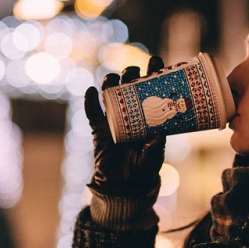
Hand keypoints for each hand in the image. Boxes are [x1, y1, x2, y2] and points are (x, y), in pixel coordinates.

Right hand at [84, 56, 165, 196]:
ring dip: (110, 82)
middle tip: (134, 72)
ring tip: (113, 79)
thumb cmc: (143, 169)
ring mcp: (113, 119)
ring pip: (110, 94)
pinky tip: (91, 92)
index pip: (151, 90)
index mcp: (148, 115)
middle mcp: (130, 113)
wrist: (123, 185)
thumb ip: (155, 148)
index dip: (153, 73)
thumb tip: (159, 135)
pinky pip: (92, 113)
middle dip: (130, 74)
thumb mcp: (152, 159)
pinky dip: (90, 102)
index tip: (156, 61)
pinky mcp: (98, 129)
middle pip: (129, 86)